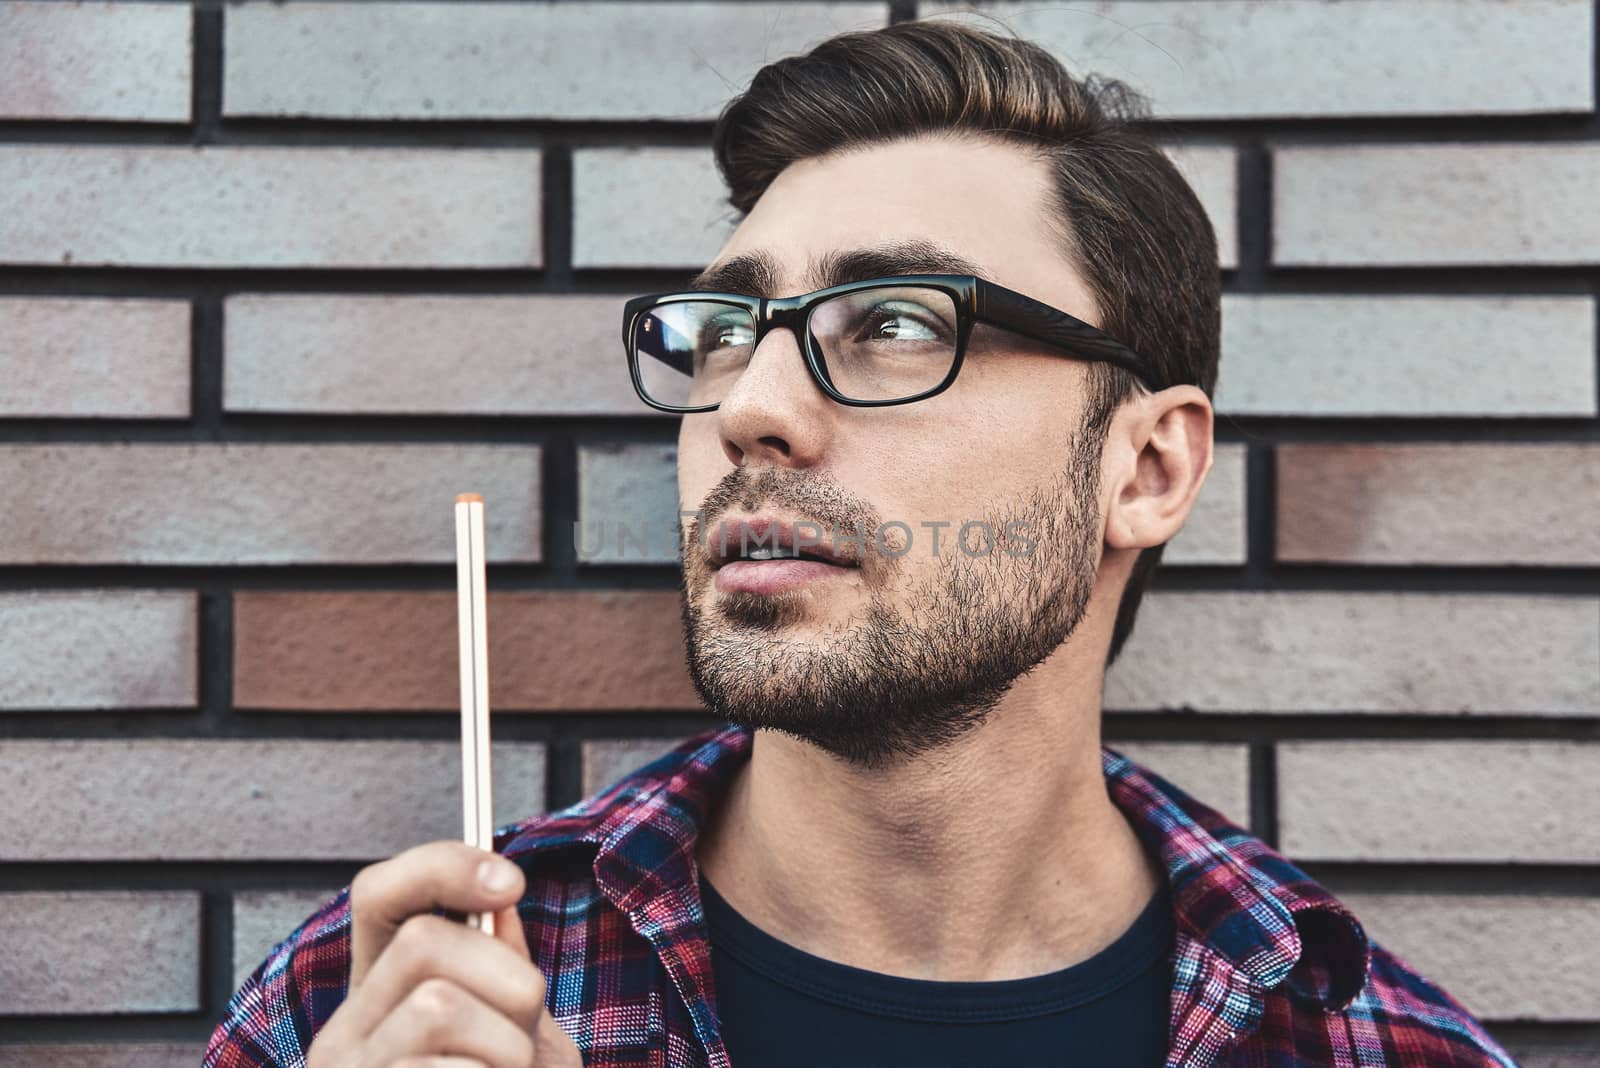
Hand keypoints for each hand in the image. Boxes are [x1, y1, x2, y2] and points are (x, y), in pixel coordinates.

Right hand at [305, 840, 584, 1067]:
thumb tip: (499, 898)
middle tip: (527, 1044)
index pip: (380, 897)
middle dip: (507, 980)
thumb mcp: (520, 1041)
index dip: (442, 868)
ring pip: (438, 1007)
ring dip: (509, 1050)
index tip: (512, 881)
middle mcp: (345, 1035)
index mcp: (382, 1003)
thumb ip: (505, 979)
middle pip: (423, 941)